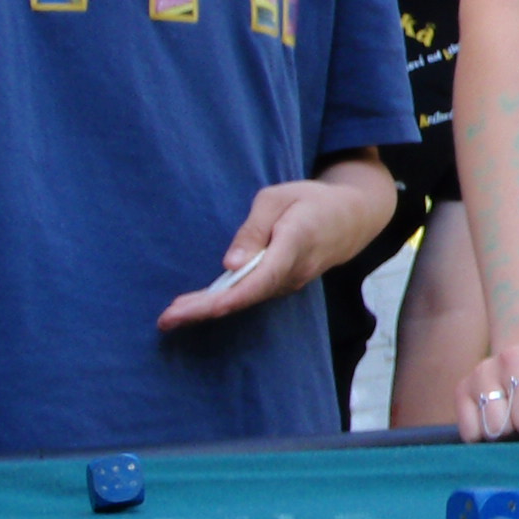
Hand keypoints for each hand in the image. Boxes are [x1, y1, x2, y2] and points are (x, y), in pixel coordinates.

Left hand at [158, 164, 393, 330]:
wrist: (352, 220)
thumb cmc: (310, 201)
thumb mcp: (278, 198)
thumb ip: (253, 230)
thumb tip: (230, 265)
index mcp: (296, 241)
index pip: (263, 276)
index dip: (232, 295)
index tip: (202, 307)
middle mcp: (294, 271)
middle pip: (247, 296)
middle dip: (205, 310)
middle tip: (167, 320)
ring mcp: (290, 282)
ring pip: (246, 300)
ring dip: (207, 309)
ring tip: (170, 317)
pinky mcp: (282, 285)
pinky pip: (249, 296)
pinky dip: (220, 303)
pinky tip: (193, 308)